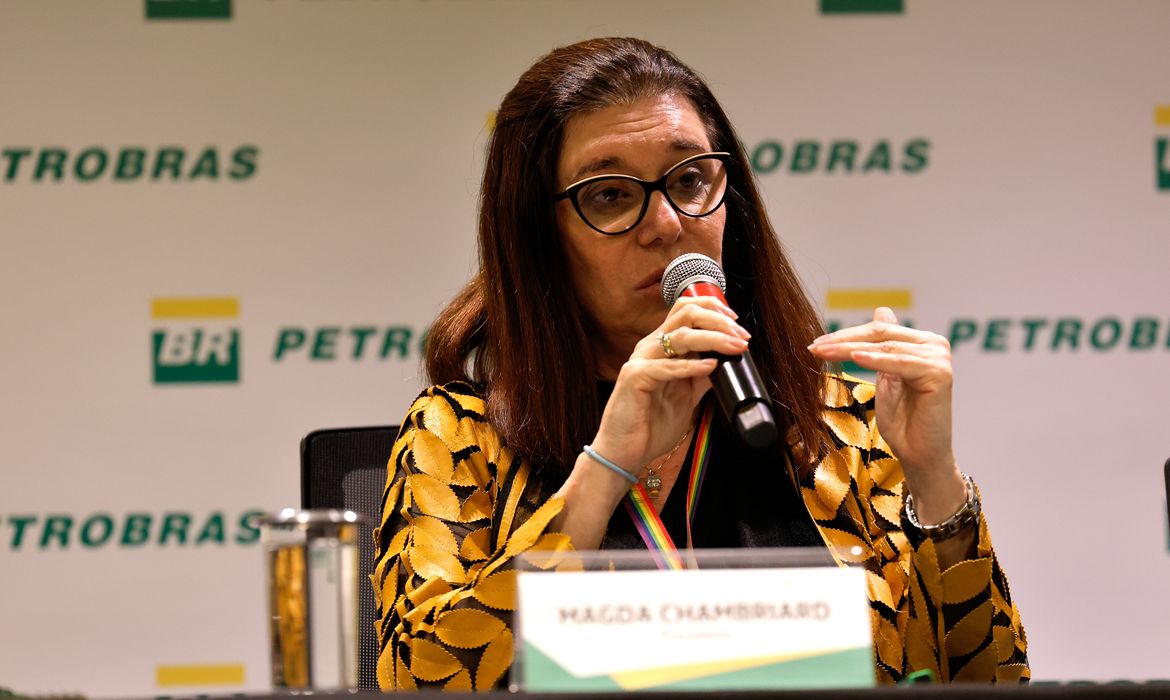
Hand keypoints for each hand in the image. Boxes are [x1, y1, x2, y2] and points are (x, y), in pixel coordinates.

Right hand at [590, 296, 750, 476]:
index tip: (738, 326)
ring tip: (735, 347)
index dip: (714, 310)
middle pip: (685, 314)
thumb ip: (701, 378)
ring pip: (680, 335)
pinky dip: (692, 365)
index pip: (686, 311)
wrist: (625, 453)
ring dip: (713, 338)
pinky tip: (710, 366)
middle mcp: (650, 347)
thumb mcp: (686, 397)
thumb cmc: (650, 426)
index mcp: (661, 347)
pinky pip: (667, 366)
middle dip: (718, 320)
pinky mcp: (635, 377)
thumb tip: (726, 364)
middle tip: (741, 336)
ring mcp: (641, 360)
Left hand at [808, 307, 963, 521]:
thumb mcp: (886, 378)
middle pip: (880, 335)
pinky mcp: (940, 374)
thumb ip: (882, 348)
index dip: (846, 334)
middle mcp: (935, 345)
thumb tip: (882, 311)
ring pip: (885, 347)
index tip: (816, 343)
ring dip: (850, 348)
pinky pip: (899, 363)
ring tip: (824, 352)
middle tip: (814, 346)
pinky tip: (854, 357)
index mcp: (922, 343)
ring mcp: (939, 358)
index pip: (878, 330)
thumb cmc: (902, 422)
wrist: (919, 455)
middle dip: (843, 339)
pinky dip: (875, 360)